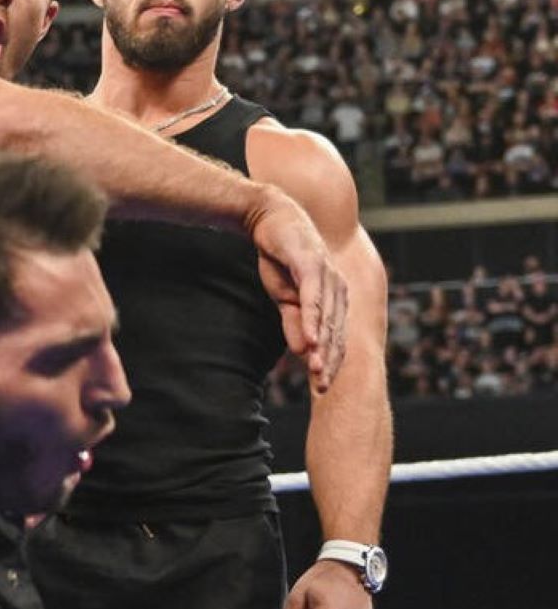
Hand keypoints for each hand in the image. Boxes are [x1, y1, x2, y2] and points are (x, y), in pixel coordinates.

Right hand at [246, 189, 347, 393]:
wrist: (270, 219)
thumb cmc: (280, 258)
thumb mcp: (283, 296)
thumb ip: (295, 322)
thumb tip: (305, 350)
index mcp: (333, 298)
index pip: (335, 336)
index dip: (331, 362)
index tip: (323, 389)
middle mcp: (337, 288)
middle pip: (336, 332)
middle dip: (331, 362)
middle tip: (324, 389)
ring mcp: (327, 276)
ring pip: (327, 319)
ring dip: (323, 347)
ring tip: (318, 372)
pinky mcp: (312, 265)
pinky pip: (313, 298)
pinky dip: (313, 321)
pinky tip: (312, 341)